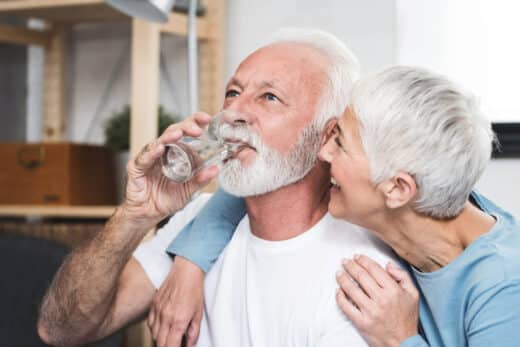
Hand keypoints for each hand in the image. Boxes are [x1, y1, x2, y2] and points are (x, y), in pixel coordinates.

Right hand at [121, 113, 218, 227]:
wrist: (147, 215)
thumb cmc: (165, 200)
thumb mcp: (188, 191)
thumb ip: (200, 180)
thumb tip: (216, 169)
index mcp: (176, 153)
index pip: (185, 133)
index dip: (195, 123)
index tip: (207, 119)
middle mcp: (162, 152)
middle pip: (173, 132)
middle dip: (186, 127)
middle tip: (198, 128)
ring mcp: (149, 158)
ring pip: (159, 142)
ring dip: (169, 137)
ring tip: (179, 134)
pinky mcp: (136, 168)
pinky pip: (144, 158)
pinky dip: (152, 153)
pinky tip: (160, 149)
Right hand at [148, 256, 204, 346]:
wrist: (186, 272)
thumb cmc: (193, 289)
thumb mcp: (198, 314)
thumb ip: (194, 332)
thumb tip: (190, 344)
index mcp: (178, 321)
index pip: (171, 346)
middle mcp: (166, 317)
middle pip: (160, 343)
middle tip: (173, 344)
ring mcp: (158, 311)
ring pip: (153, 334)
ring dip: (159, 340)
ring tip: (168, 339)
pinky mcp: (153, 305)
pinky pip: (150, 323)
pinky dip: (154, 329)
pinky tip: (160, 329)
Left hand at [336, 255, 418, 346]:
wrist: (403, 343)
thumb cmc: (407, 318)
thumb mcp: (413, 294)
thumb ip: (403, 276)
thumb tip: (388, 265)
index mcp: (393, 290)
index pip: (374, 269)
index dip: (363, 260)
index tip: (357, 257)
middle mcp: (381, 299)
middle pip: (361, 276)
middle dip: (351, 266)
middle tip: (345, 261)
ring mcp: (370, 311)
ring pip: (351, 289)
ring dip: (342, 278)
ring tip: (339, 272)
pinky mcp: (361, 322)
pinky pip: (346, 306)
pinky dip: (340, 297)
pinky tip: (338, 290)